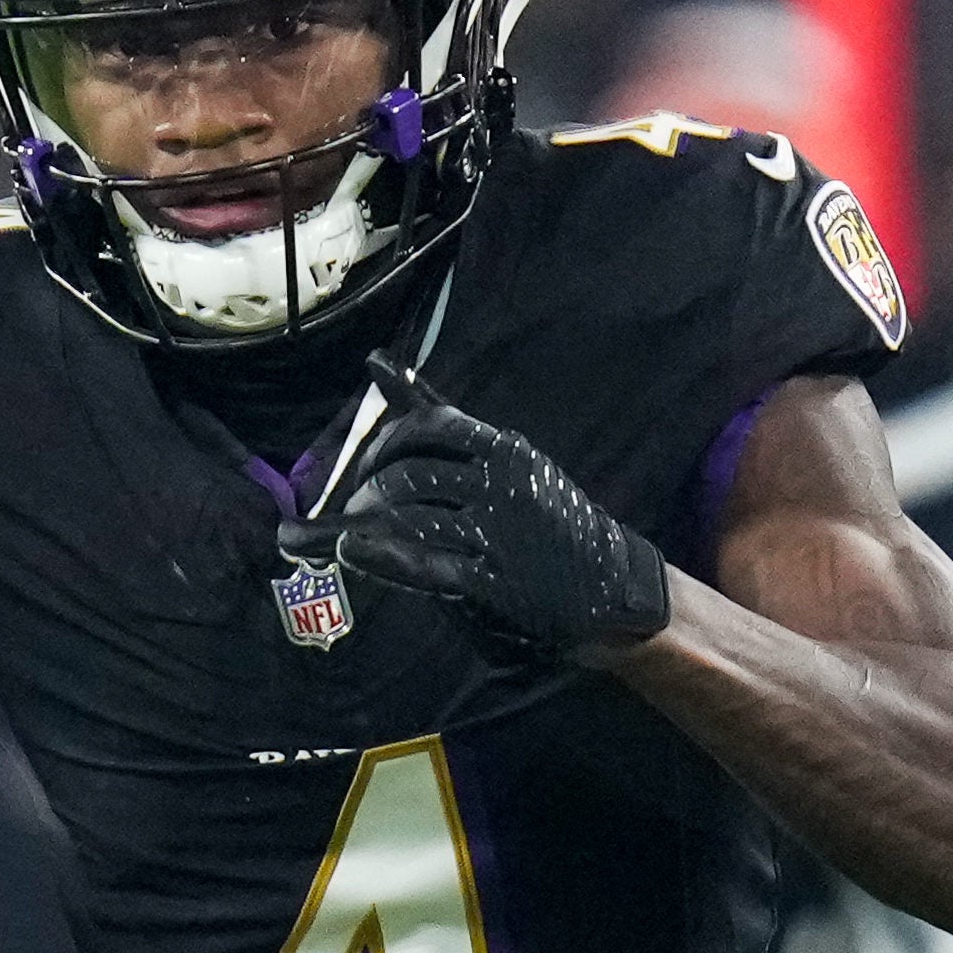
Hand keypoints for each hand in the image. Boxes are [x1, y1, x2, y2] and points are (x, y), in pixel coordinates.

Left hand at [325, 360, 673, 656]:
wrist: (611, 585)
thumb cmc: (550, 520)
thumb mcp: (511, 463)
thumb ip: (449, 428)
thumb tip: (382, 366)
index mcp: (505, 451)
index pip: (429, 425)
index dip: (384, 442)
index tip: (364, 463)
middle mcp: (501, 483)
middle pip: (408, 473)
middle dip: (365, 487)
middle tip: (349, 505)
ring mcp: (497, 531)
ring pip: (408, 514)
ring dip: (361, 523)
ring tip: (341, 534)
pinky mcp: (492, 580)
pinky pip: (423, 562)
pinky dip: (379, 555)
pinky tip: (347, 551)